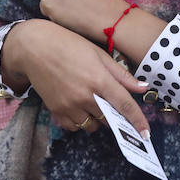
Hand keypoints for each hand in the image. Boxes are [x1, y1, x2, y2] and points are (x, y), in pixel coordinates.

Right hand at [5, 19, 149, 135]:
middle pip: (109, 118)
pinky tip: (78, 108)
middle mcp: (85, 95)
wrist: (34, 48)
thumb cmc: (69, 45)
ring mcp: (69, 105)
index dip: (137, 121)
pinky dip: (80, 122)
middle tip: (110, 102)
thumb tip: (142, 87)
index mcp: (99, 79)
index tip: (145, 134)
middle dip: (114, 114)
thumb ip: (121, 74)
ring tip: (92, 102)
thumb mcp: (98, 54)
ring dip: (97, 119)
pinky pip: (74, 127)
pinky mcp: (56, 110)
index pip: (124, 105)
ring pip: (92, 125)